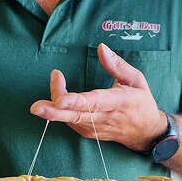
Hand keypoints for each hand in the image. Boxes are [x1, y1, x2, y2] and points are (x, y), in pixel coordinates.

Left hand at [28, 43, 167, 152]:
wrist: (145, 133)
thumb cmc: (140, 102)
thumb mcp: (136, 80)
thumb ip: (118, 65)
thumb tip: (102, 48)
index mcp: (119, 102)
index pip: (95, 102)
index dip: (77, 101)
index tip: (61, 99)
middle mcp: (105, 117)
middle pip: (76, 115)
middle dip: (54, 111)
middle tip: (36, 107)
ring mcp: (96, 128)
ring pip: (70, 120)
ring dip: (52, 110)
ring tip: (37, 105)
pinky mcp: (88, 133)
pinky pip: (70, 123)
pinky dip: (59, 113)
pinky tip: (53, 102)